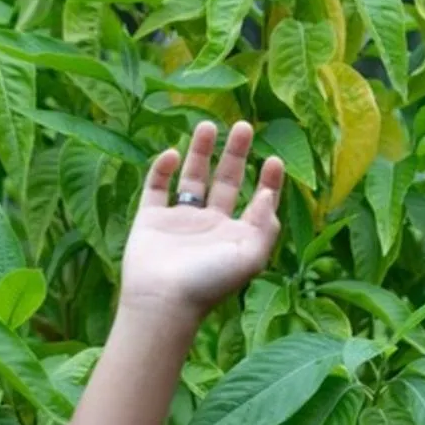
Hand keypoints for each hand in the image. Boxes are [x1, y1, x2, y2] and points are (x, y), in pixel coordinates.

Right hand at [121, 120, 283, 318]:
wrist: (163, 300)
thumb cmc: (210, 281)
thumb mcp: (251, 255)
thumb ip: (265, 224)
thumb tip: (269, 193)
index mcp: (236, 235)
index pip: (256, 201)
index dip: (268, 181)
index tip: (274, 159)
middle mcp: (210, 225)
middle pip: (226, 181)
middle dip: (236, 154)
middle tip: (244, 125)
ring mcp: (180, 221)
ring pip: (192, 178)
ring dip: (201, 152)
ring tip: (209, 125)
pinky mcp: (150, 220)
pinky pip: (156, 188)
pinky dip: (162, 169)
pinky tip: (171, 153)